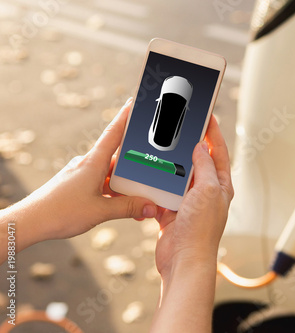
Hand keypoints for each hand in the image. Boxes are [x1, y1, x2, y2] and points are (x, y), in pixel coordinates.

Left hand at [0, 98, 157, 251]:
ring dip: (124, 187)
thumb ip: (129, 208)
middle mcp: (88, 164)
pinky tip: (119, 207)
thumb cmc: (60, 212)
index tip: (133, 103)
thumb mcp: (101, 211)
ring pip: (110, 174)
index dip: (125, 117)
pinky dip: (113, 193)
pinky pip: (101, 184)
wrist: (31, 222)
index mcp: (94, 162)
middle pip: (118, 159)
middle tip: (150, 181)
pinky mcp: (77, 185)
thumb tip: (150, 207)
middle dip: (135, 170)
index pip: (114, 133)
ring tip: (136, 203)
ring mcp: (81, 174)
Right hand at [149, 116, 232, 332]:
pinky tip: (148, 175)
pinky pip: (163, 192)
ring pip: (178, 176)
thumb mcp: (208, 190)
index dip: (214, 134)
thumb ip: (205, 167)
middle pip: (198, 162)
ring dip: (170, 164)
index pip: (219, 153)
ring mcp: (188, 203)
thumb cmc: (201, 229)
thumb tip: (201, 148)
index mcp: (221, 186)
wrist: (184, 260)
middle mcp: (206, 193)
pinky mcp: (172, 212)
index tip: (207, 117)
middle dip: (189, 146)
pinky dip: (156, 184)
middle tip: (179, 128)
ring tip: (161, 148)